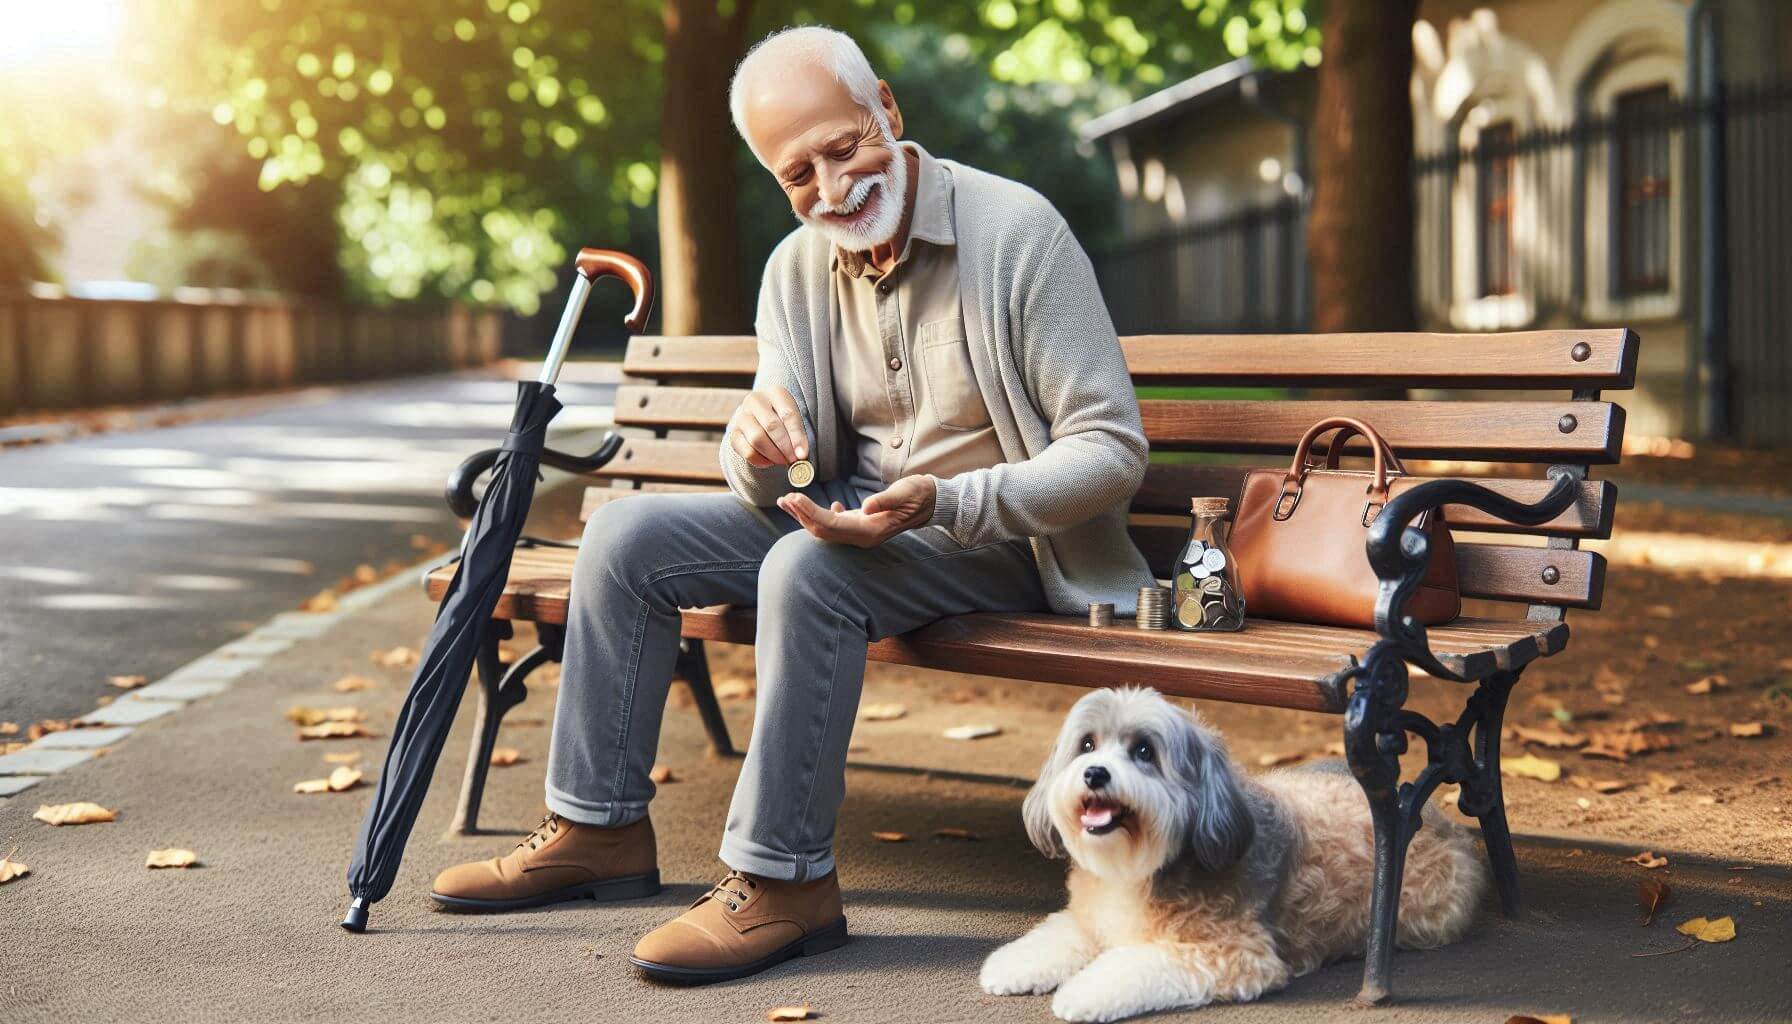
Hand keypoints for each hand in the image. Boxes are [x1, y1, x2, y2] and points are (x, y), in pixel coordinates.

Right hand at [729, 386, 807, 467]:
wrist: (759, 420)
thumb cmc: (783, 421)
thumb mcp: (793, 420)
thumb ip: (798, 435)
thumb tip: (801, 455)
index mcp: (775, 392)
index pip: (788, 414)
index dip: (796, 436)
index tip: (802, 454)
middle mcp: (754, 400)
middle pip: (771, 426)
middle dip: (785, 447)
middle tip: (793, 460)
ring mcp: (741, 416)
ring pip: (757, 438)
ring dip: (773, 454)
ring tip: (782, 461)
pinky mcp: (733, 433)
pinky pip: (747, 450)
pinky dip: (760, 460)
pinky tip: (769, 462)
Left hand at [777, 475, 935, 548]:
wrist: (932, 502)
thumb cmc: (919, 494)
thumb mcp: (904, 493)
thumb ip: (885, 500)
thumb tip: (865, 507)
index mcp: (870, 531)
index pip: (831, 525)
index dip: (810, 512)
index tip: (795, 497)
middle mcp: (862, 537)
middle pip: (823, 531)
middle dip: (802, 515)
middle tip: (785, 498)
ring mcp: (861, 533)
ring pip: (825, 529)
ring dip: (805, 516)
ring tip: (788, 502)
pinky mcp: (861, 525)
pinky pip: (833, 525)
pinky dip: (819, 514)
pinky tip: (811, 505)